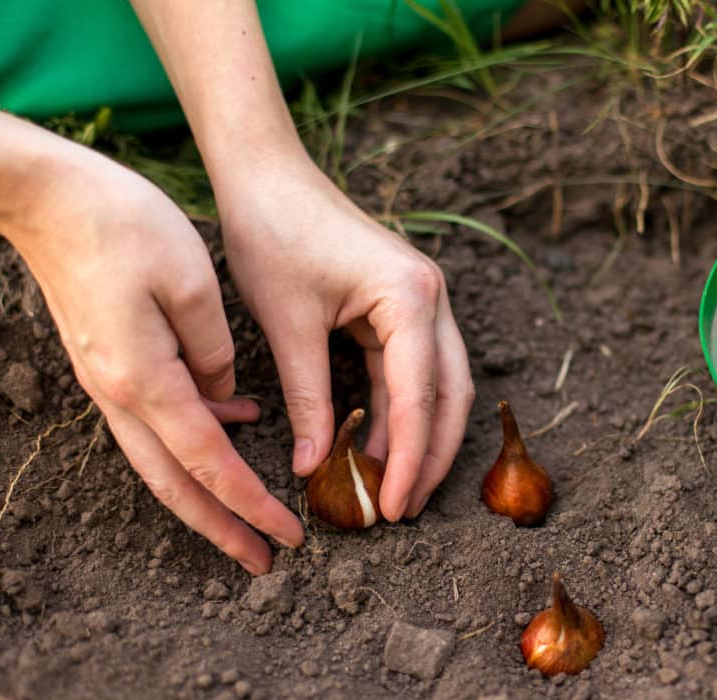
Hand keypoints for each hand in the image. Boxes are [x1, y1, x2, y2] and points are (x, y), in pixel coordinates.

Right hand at [2, 149, 303, 573]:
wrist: (45, 196)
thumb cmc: (122, 224)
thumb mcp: (191, 282)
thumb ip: (215, 351)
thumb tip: (227, 397)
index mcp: (146, 380)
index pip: (209, 463)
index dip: (251, 505)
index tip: (289, 536)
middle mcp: (119, 394)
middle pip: (175, 484)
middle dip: (221, 528)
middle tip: (263, 561)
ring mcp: (107, 382)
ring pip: (160, 461)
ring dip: (205, 495)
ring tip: (249, 518)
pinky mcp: (108, 364)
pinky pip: (154, 420)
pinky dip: (193, 439)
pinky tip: (235, 421)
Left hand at [215, 160, 474, 520]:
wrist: (265, 173)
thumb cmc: (272, 234)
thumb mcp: (287, 325)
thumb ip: (309, 399)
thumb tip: (315, 467)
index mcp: (410, 297)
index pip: (420, 396)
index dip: (410, 459)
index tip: (395, 506)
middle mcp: (431, 298)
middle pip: (450, 395)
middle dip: (432, 456)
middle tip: (404, 509)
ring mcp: (421, 300)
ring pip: (439, 386)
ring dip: (419, 437)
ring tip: (394, 489)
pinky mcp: (401, 305)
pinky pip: (411, 370)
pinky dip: (398, 411)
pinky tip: (378, 446)